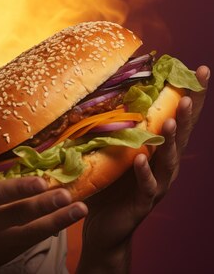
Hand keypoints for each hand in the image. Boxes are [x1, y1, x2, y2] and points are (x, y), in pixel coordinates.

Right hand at [0, 122, 87, 273]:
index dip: (16, 190)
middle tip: (66, 194)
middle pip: (17, 215)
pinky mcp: (10, 250)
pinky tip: (71, 217)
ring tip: (79, 208)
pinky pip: (34, 239)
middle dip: (43, 205)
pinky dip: (53, 228)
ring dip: (57, 219)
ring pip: (31, 230)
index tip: (38, 181)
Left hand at [77, 65, 209, 271]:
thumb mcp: (110, 151)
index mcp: (158, 149)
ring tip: (173, 121)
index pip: (177, 118)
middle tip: (190, 93)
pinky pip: (147, 186)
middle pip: (182, 136)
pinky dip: (145, 172)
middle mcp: (164, 165)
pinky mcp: (144, 202)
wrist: (104, 226)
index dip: (191, 95)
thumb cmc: (108, 184)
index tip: (201, 71)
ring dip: (172, 140)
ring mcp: (157, 184)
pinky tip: (142, 159)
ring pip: (169, 160)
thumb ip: (111, 128)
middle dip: (188, 113)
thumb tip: (97, 93)